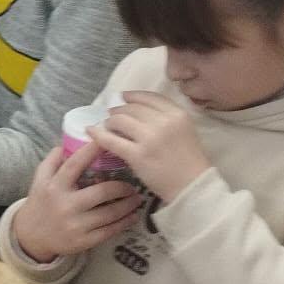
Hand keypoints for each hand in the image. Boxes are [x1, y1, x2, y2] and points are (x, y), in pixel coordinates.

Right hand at [11, 141, 142, 262]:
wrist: (31, 237)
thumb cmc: (40, 204)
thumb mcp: (40, 180)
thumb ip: (51, 161)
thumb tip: (66, 143)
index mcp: (55, 187)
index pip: (74, 165)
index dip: (91, 151)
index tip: (107, 141)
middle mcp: (66, 205)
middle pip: (101, 192)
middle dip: (121, 187)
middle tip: (132, 184)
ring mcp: (76, 225)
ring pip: (110, 213)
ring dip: (128, 205)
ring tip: (136, 198)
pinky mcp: (84, 241)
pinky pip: (109, 231)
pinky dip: (124, 223)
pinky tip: (132, 216)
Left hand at [91, 90, 209, 201]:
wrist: (192, 187)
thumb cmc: (189, 161)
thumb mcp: (185, 130)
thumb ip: (167, 118)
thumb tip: (138, 109)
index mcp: (178, 114)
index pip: (150, 97)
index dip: (133, 96)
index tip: (123, 97)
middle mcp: (164, 122)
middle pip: (133, 108)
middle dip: (119, 110)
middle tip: (112, 116)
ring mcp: (150, 138)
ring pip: (120, 120)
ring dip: (110, 121)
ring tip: (107, 126)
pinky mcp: (137, 155)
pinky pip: (112, 140)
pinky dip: (98, 134)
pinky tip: (91, 131)